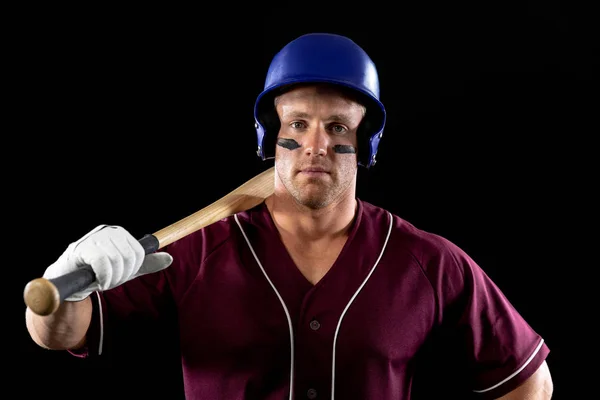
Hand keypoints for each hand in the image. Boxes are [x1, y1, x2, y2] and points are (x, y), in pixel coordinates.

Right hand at [43, 225, 172, 300]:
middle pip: (130, 256)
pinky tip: (98, 282)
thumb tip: (169, 258)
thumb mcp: (126, 270)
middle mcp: (108, 231)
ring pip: (117, 260)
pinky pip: (103, 263)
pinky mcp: (81, 248)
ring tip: (103, 282)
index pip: (139, 252)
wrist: (68, 282)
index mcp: (120, 233)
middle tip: (110, 281)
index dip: (132, 269)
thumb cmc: (98, 274)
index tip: (121, 276)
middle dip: (122, 275)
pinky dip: (104, 277)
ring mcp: (94, 238)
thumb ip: (147, 264)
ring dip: (112, 279)